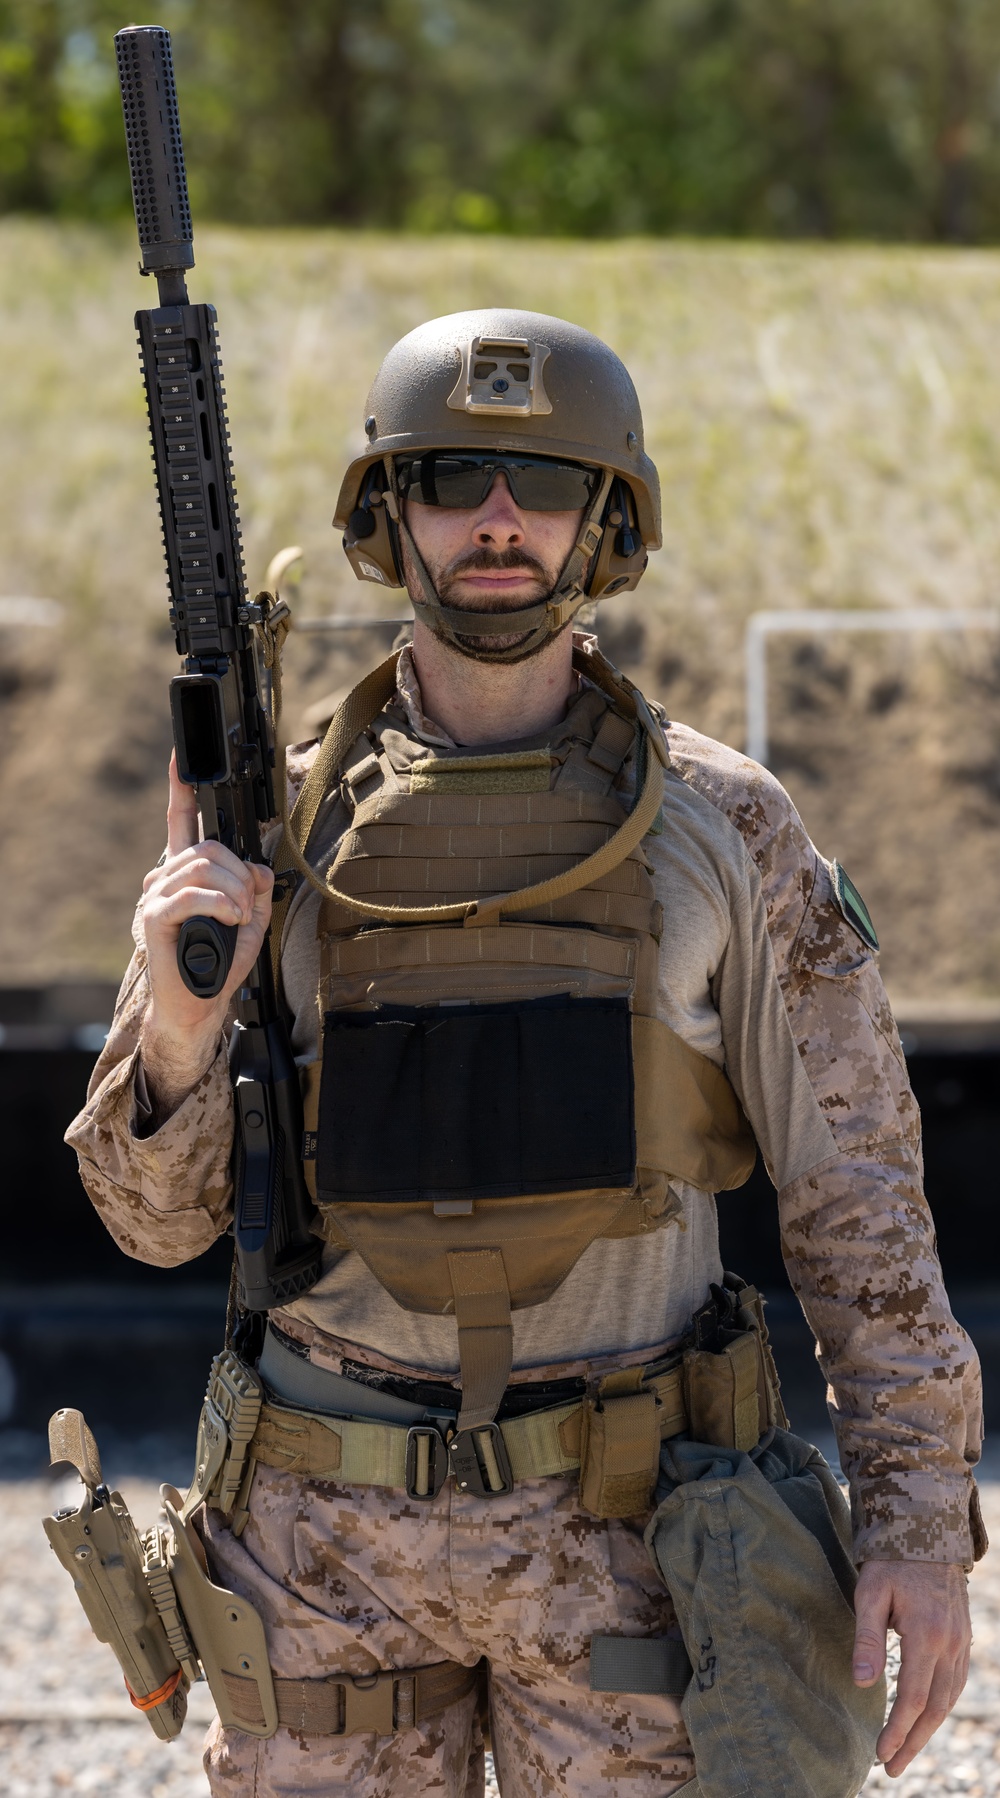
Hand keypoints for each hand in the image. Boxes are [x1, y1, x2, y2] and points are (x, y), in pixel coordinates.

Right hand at [139, 754, 273, 1115]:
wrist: (197, 1006)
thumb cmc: (218, 967)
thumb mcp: (250, 923)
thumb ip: (257, 891)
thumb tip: (261, 868)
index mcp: (186, 874)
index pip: (181, 823)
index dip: (181, 790)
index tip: (181, 760)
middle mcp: (166, 878)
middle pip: (208, 847)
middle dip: (240, 871)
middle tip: (249, 903)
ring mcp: (156, 896)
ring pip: (202, 866)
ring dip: (234, 890)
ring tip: (240, 917)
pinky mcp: (154, 917)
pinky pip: (190, 894)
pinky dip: (219, 903)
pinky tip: (230, 919)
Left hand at [853, 1559, 970, 1775]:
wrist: (926, 1534)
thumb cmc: (890, 1563)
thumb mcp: (870, 1592)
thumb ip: (867, 1637)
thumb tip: (861, 1681)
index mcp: (926, 1634)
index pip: (913, 1696)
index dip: (898, 1729)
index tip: (881, 1752)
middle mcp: (950, 1644)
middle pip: (935, 1707)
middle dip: (913, 1741)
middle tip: (892, 1767)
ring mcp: (961, 1642)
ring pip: (948, 1699)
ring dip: (927, 1729)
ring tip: (904, 1752)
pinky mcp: (963, 1640)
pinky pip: (955, 1683)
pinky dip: (941, 1707)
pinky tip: (925, 1718)